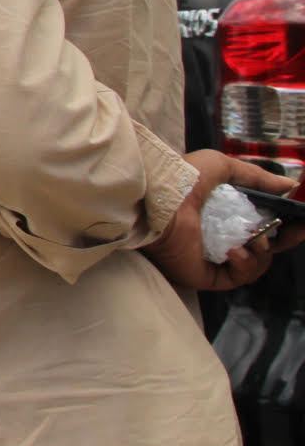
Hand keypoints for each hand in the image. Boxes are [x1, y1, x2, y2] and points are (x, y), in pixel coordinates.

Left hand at [143, 149, 304, 289]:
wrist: (156, 200)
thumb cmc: (182, 178)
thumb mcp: (221, 167)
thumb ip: (255, 177)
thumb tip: (288, 184)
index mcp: (223, 213)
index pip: (260, 223)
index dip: (283, 223)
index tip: (300, 219)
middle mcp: (220, 236)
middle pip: (264, 247)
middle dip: (285, 240)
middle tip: (297, 231)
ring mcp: (213, 257)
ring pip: (256, 264)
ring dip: (263, 253)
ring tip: (254, 239)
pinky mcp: (206, 275)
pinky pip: (238, 278)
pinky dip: (245, 266)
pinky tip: (236, 251)